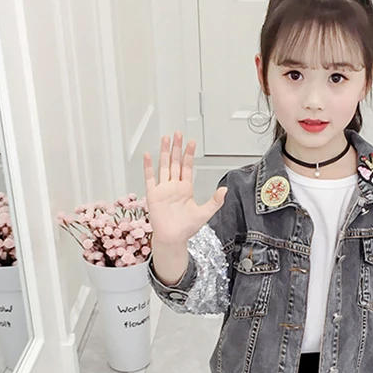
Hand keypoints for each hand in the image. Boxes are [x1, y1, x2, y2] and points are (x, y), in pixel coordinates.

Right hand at [143, 132, 227, 246]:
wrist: (172, 238)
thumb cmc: (186, 228)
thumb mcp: (205, 213)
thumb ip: (215, 201)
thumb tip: (224, 190)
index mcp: (185, 189)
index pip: (187, 167)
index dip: (189, 154)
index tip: (192, 143)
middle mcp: (174, 186)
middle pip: (175, 162)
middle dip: (176, 148)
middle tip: (178, 134)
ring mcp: (163, 189)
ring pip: (163, 166)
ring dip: (164, 152)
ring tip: (165, 139)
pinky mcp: (153, 194)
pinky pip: (150, 178)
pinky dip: (148, 167)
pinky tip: (148, 156)